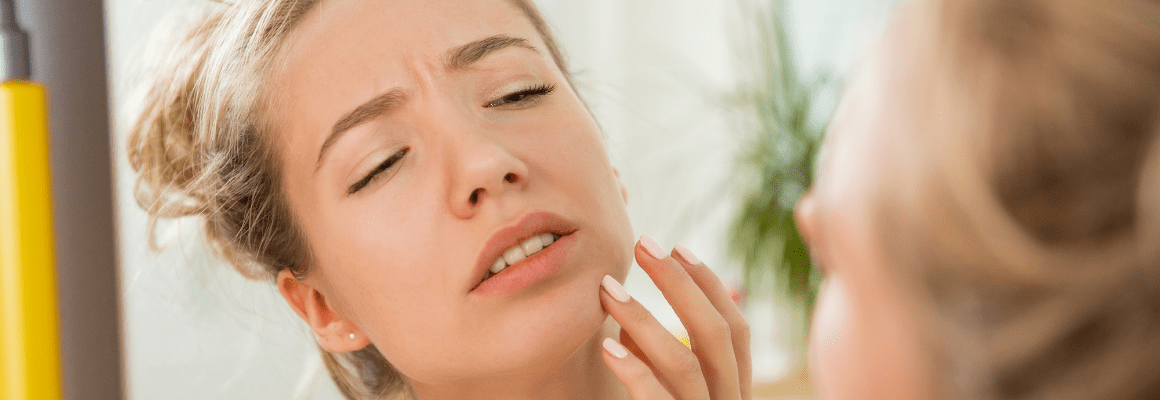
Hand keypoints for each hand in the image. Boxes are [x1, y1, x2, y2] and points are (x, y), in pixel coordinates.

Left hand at [600, 235, 751, 399]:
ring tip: (607, 290)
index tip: (677, 248)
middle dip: (679, 284)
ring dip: (642, 320)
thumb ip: (658, 360)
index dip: (709, 285)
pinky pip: (656, 399)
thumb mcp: (670, 392)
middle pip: (714, 333)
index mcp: (733, 387)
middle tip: (642, 246)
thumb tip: (628, 322)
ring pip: (683, 364)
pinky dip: (633, 370)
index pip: (735, 328)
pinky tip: (606, 347)